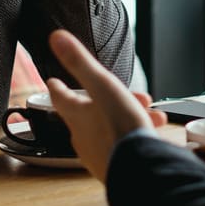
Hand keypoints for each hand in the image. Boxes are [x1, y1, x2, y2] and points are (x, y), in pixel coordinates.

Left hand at [45, 30, 167, 181]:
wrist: (139, 167)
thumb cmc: (119, 127)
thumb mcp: (102, 85)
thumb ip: (80, 62)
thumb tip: (56, 38)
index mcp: (76, 116)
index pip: (61, 98)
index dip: (58, 87)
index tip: (53, 82)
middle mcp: (82, 136)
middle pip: (91, 112)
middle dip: (112, 100)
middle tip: (136, 97)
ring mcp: (98, 154)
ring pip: (110, 127)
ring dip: (130, 116)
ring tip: (151, 116)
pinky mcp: (114, 167)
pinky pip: (121, 144)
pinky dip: (133, 134)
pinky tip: (148, 134)